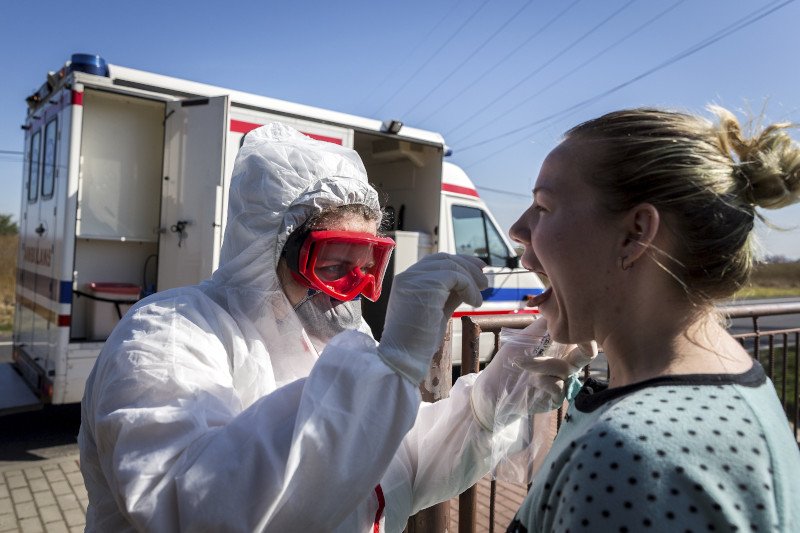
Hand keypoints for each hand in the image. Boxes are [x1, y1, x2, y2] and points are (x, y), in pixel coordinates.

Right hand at [378, 253, 487, 382]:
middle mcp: (408, 276)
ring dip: (471, 279)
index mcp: (408, 281)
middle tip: (484, 280)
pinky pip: (455, 276)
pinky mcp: (425, 285)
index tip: (478, 270)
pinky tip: (474, 302)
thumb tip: (468, 284)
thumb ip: (449, 295)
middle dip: (468, 266)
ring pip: (451, 266)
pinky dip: (469, 287)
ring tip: (480, 297)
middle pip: (444, 259)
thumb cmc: (418, 341)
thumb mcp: (437, 312)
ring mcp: (414, 279)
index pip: (436, 262)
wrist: (404, 357)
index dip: (459, 263)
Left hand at [471, 318, 597, 429]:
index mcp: (561, 349)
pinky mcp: (556, 398)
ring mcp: (563, 382)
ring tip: (520, 363)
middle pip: (587, 354)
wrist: (492, 388)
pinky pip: (557, 385)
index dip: (583, 331)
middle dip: (580, 345)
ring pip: (565, 368)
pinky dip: (541, 381)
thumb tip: (558, 305)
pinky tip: (529, 381)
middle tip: (561, 339)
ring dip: (541, 364)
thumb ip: (542, 326)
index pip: (583, 338)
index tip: (574, 322)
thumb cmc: (507, 361)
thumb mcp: (523, 339)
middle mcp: (566, 364)